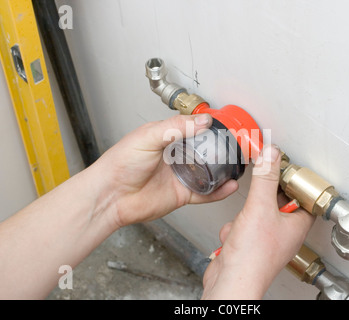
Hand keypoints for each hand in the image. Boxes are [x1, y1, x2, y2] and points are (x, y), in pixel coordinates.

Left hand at [93, 113, 238, 226]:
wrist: (110, 196)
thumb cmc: (120, 164)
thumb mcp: (148, 137)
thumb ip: (175, 127)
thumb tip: (202, 121)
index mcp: (166, 138)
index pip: (193, 127)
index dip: (209, 125)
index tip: (226, 124)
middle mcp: (175, 156)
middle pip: (204, 150)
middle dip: (221, 147)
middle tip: (237, 145)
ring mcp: (180, 176)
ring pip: (208, 172)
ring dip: (223, 169)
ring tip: (238, 164)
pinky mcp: (182, 195)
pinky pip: (205, 193)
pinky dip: (219, 191)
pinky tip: (229, 186)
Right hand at [201, 145, 314, 298]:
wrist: (230, 282)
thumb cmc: (252, 257)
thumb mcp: (259, 208)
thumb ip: (265, 179)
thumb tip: (272, 154)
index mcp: (297, 225)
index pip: (303, 196)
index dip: (294, 181)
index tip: (283, 167)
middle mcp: (284, 233)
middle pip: (277, 202)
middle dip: (261, 197)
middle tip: (258, 188)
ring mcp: (266, 240)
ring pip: (256, 213)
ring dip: (244, 214)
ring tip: (243, 223)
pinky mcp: (249, 245)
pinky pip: (242, 226)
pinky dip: (234, 227)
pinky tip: (233, 235)